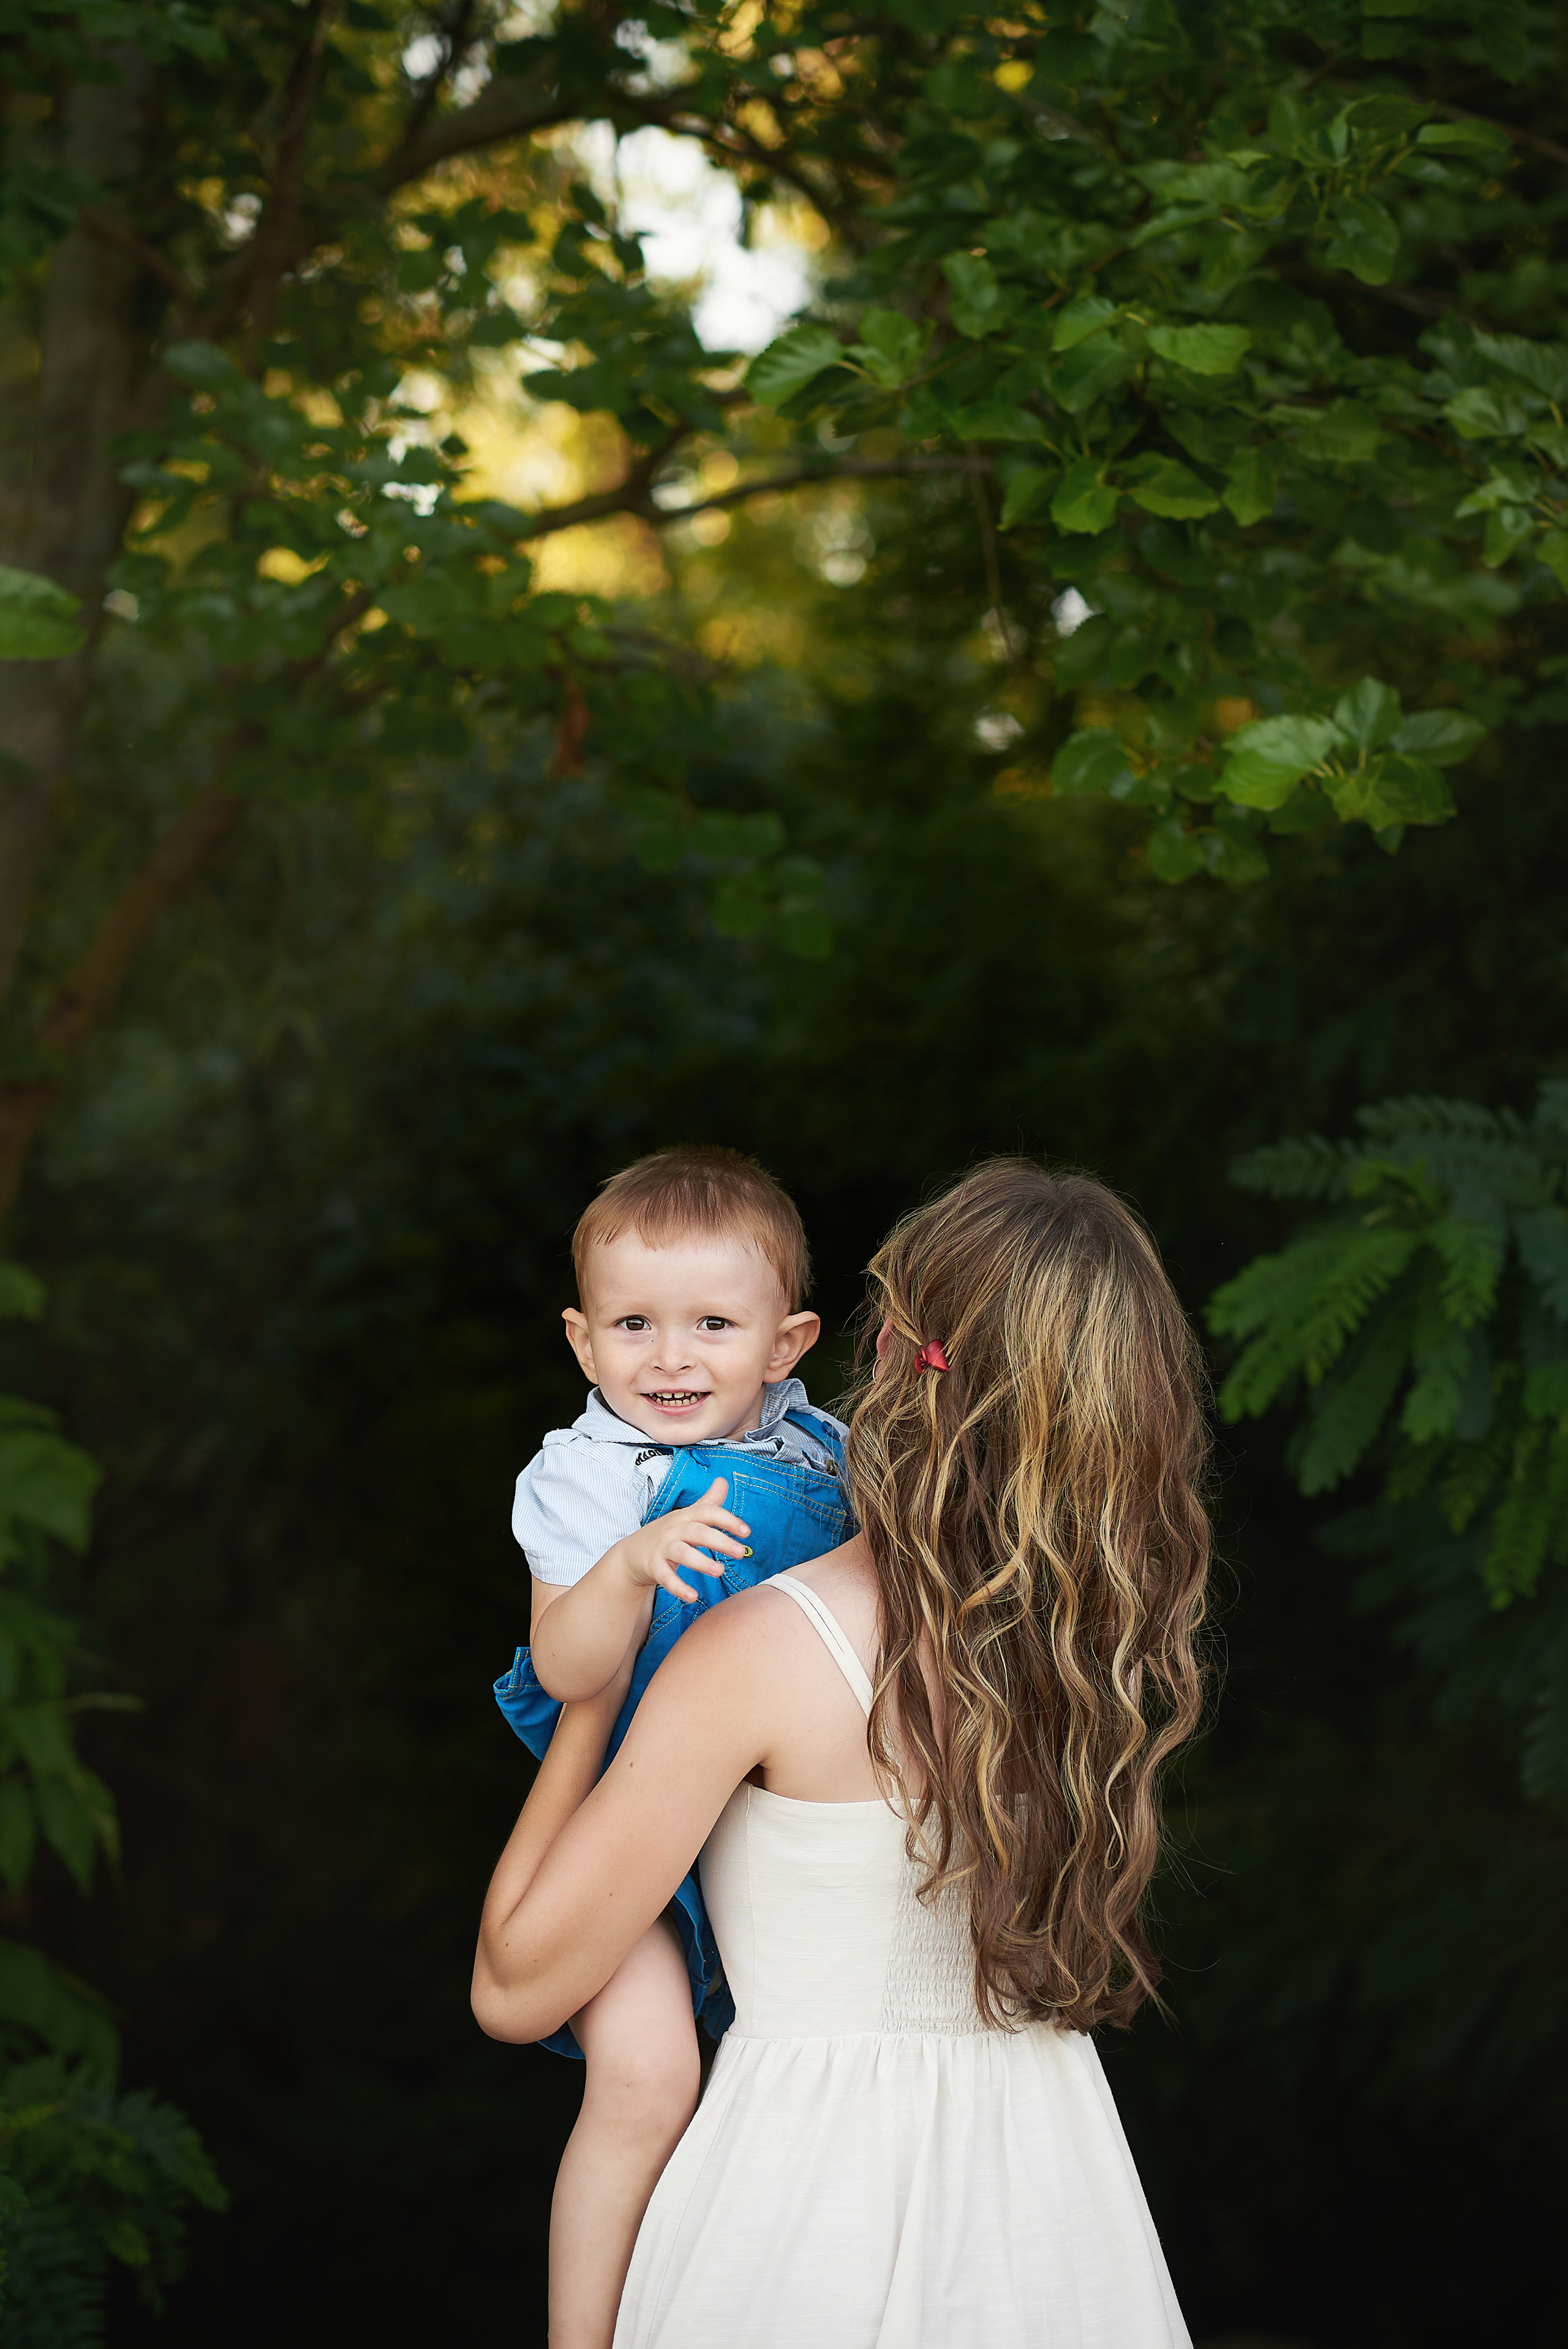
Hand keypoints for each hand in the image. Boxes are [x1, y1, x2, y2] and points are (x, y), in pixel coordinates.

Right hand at [618, 1477, 751, 1604]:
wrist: (631, 1553)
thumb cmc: (667, 1533)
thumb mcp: (687, 1516)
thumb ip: (707, 1502)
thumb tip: (723, 1480)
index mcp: (686, 1516)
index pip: (707, 1512)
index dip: (727, 1520)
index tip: (746, 1532)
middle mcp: (674, 1529)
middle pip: (697, 1531)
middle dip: (720, 1541)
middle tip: (741, 1552)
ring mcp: (662, 1547)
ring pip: (681, 1553)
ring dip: (700, 1562)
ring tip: (719, 1571)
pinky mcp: (653, 1566)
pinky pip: (665, 1577)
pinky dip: (678, 1587)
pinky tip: (692, 1597)